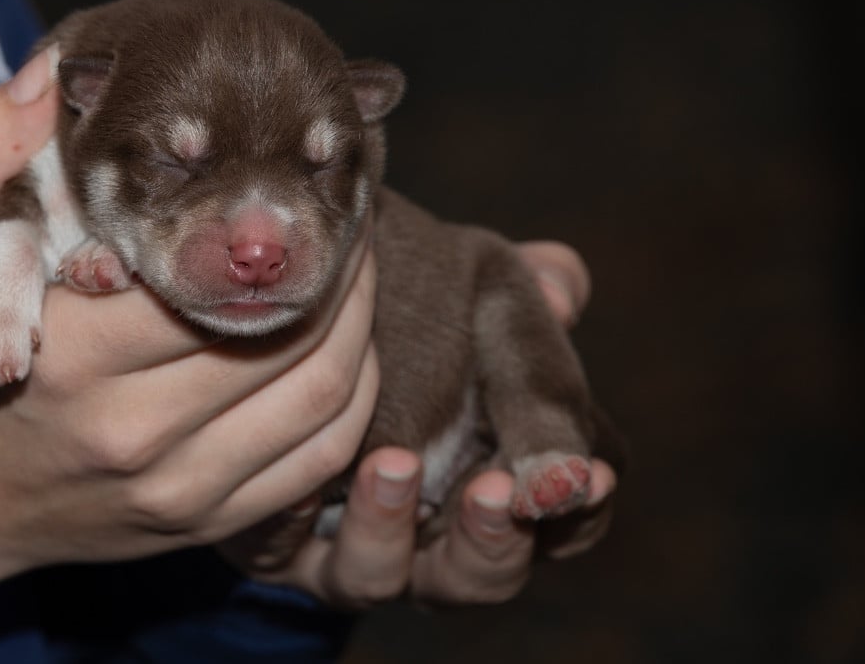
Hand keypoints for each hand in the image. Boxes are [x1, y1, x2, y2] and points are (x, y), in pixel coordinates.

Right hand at [0, 47, 381, 601]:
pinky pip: (316, 462)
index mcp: (73, 354)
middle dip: (335, 267)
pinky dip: (353, 400)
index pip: (210, 279)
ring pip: (320, 398)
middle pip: (284, 337)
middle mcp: (135, 431)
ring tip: (355, 269)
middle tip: (344, 216)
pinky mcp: (203, 523)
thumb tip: (52, 76)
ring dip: (359, 326)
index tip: (295, 178)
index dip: (270, 225)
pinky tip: (349, 350)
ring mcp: (177, 489)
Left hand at [227, 242, 616, 608]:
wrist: (300, 312)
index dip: (583, 508)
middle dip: (494, 540)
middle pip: (485, 574)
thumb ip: (536, 288)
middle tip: (498, 490)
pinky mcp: (276, 539)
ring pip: (378, 576)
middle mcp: (435, 532)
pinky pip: (281, 551)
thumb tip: (565, 296)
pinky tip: (297, 482)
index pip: (570, 518)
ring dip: (389, 527)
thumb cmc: (420, 308)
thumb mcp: (484, 288)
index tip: (588, 478)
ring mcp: (356, 542)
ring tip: (390, 464)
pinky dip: (291, 517)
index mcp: (511, 479)